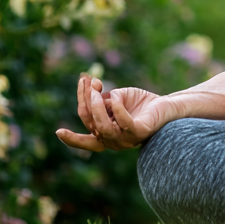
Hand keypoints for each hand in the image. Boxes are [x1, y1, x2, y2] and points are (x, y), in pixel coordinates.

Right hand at [56, 76, 171, 151]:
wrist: (166, 104)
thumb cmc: (140, 102)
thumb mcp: (116, 97)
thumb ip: (102, 99)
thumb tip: (92, 89)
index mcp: (107, 135)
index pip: (87, 141)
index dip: (72, 139)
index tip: (58, 131)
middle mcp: (114, 142)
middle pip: (91, 125)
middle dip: (86, 102)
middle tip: (87, 82)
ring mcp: (127, 140)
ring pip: (104, 127)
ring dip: (96, 106)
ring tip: (96, 89)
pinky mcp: (140, 133)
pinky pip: (124, 123)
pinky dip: (117, 109)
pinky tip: (115, 97)